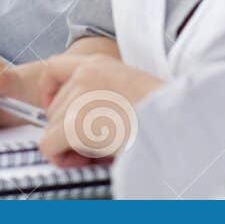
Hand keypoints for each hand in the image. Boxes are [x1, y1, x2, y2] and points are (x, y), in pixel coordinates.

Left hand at [0, 54, 161, 165]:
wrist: (176, 126)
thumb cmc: (163, 115)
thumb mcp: (130, 89)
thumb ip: (101, 96)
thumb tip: (79, 122)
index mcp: (99, 64)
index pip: (53, 67)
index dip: (49, 92)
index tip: (61, 112)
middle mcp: (84, 75)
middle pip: (53, 108)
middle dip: (68, 130)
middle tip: (96, 143)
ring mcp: (77, 98)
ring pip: (51, 129)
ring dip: (71, 145)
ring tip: (102, 149)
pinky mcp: (74, 124)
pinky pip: (48, 146)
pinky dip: (62, 158)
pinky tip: (88, 159)